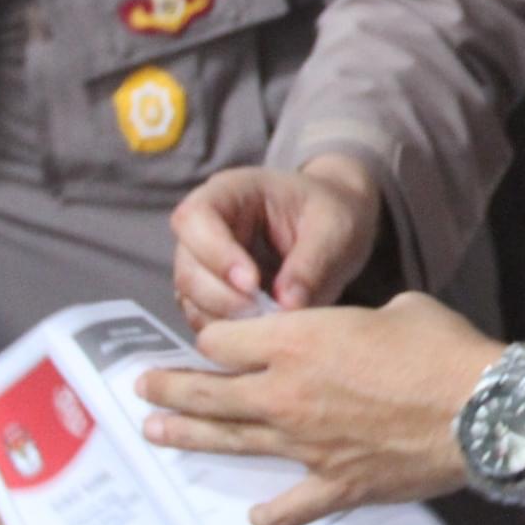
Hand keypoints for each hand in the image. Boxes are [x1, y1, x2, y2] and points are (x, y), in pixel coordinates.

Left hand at [140, 292, 496, 524]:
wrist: (481, 410)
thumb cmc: (442, 349)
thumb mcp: (396, 308)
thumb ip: (355, 321)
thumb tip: (356, 332)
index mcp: (297, 341)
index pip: (225, 339)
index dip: (214, 336)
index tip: (211, 339)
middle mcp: (286, 393)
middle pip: (209, 392)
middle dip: (171, 388)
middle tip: (145, 388)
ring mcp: (305, 445)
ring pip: (231, 441)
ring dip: (189, 437)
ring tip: (157, 434)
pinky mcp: (334, 485)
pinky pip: (289, 506)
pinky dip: (270, 514)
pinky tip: (254, 516)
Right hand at [170, 159, 381, 327]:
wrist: (337, 229)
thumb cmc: (334, 214)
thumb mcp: (335, 229)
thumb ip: (311, 263)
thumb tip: (287, 305)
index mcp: (231, 191)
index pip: (196, 218)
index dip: (216, 253)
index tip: (253, 283)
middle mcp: (207, 226)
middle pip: (188, 266)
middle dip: (222, 297)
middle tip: (267, 314)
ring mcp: (204, 262)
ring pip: (190, 298)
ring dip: (225, 319)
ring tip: (270, 326)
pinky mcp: (211, 293)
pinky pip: (204, 318)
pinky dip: (228, 332)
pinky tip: (263, 333)